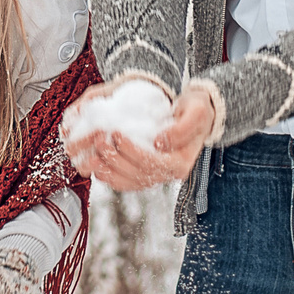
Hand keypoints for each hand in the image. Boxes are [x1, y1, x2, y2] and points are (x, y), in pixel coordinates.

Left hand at [63, 80, 215, 191]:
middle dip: (115, 159)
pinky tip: (99, 166)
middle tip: (99, 140)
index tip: (116, 133)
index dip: (130, 151)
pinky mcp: (149, 173)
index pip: (151, 163)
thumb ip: (181, 129)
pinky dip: (111, 177)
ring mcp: (159, 176)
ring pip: (129, 182)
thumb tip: (159, 143)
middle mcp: (170, 174)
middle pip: (137, 174)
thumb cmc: (197, 110)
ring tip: (95, 153)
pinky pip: (127, 182)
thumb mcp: (197, 112)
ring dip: (109, 171)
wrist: (198, 116)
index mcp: (181, 163)